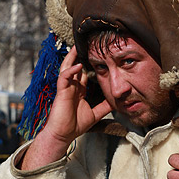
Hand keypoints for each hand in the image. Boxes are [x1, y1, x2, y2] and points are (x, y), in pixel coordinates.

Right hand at [21, 45, 111, 169]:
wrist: (63, 135)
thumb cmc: (75, 125)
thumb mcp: (95, 114)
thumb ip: (104, 107)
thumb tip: (117, 102)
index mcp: (79, 90)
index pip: (83, 73)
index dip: (89, 64)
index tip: (97, 55)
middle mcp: (72, 87)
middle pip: (75, 66)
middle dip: (79, 56)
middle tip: (86, 44)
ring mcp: (66, 88)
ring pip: (67, 68)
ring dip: (71, 57)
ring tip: (77, 47)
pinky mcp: (61, 92)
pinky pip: (64, 77)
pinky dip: (70, 71)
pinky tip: (77, 66)